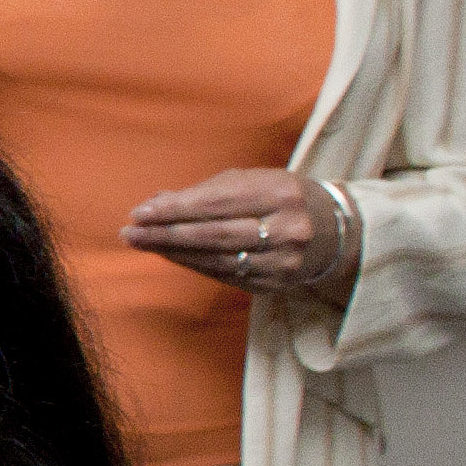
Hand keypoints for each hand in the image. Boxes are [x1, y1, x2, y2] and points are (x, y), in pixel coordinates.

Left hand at [123, 167, 352, 295]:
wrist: (336, 231)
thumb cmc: (282, 198)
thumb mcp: (253, 181)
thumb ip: (206, 191)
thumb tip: (155, 201)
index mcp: (280, 193)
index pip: (216, 204)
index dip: (174, 209)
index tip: (139, 212)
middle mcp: (286, 228)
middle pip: (214, 235)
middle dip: (166, 234)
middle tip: (130, 232)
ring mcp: (284, 261)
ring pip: (218, 259)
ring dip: (174, 252)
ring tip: (142, 244)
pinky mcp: (277, 284)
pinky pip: (226, 276)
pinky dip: (194, 265)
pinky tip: (171, 255)